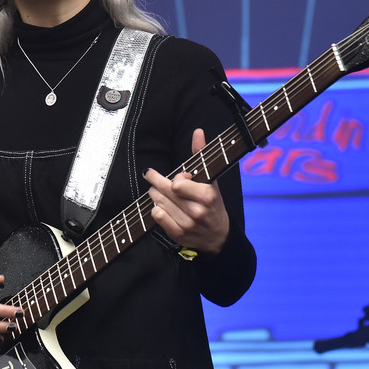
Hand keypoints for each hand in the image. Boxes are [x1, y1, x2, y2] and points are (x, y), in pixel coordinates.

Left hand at [144, 128, 229, 254]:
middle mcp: (197, 211)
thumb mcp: (211, 180)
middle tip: (150, 175)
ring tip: (157, 191)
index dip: (176, 178)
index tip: (180, 177)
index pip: (178, 184)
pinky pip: (157, 217)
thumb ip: (201, 154)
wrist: (218, 235)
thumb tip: (197, 132)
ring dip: (155, 195)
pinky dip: (156, 209)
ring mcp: (187, 224)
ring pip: (158, 203)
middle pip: (164, 192)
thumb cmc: (213, 204)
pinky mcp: (178, 234)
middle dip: (155, 181)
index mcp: (207, 196)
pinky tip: (161, 206)